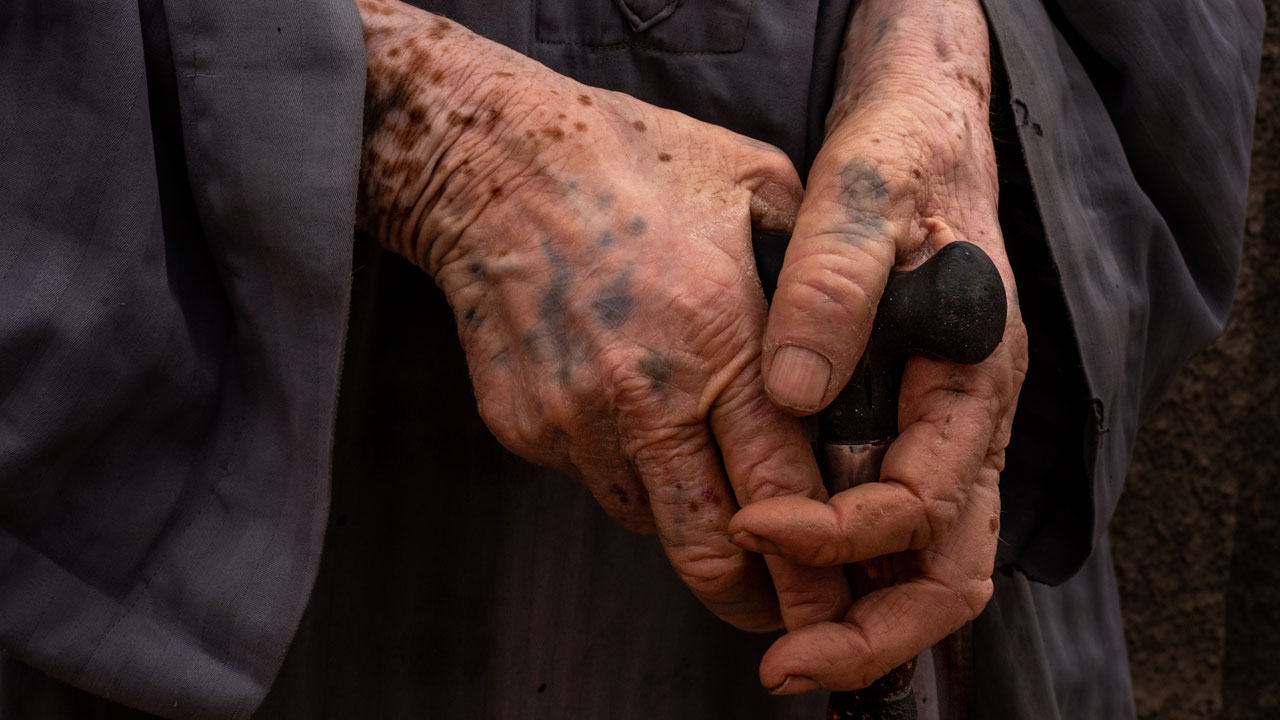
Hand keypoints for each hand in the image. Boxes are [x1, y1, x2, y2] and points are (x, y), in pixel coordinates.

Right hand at [355, 0, 851, 632]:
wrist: (496, 164)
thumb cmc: (640, 165)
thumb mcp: (760, 192)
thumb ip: (819, 283)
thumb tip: (865, 348)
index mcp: (719, 338)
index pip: (784, 495)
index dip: (817, 571)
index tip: (841, 606)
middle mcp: (645, 395)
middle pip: (709, 551)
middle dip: (758, 602)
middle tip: (788, 614)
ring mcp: (576, 419)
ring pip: (651, 523)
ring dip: (692, 520)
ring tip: (708, 472)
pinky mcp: (527, 429)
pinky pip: (597, 478)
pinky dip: (631, 469)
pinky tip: (635, 408)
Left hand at [729, 0, 1028, 692]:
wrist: (919, 143)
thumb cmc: (899, 165)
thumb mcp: (864, 201)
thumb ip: (835, 287)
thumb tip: (792, 393)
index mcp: (974, 378)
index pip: (918, 501)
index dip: (836, 533)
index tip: (750, 522)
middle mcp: (969, 426)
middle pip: (948, 573)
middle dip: (871, 636)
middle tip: (783, 670)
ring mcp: (942, 436)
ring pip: (925, 564)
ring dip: (859, 620)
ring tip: (780, 653)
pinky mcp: (906, 431)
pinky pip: (892, 530)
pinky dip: (846, 570)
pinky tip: (780, 572)